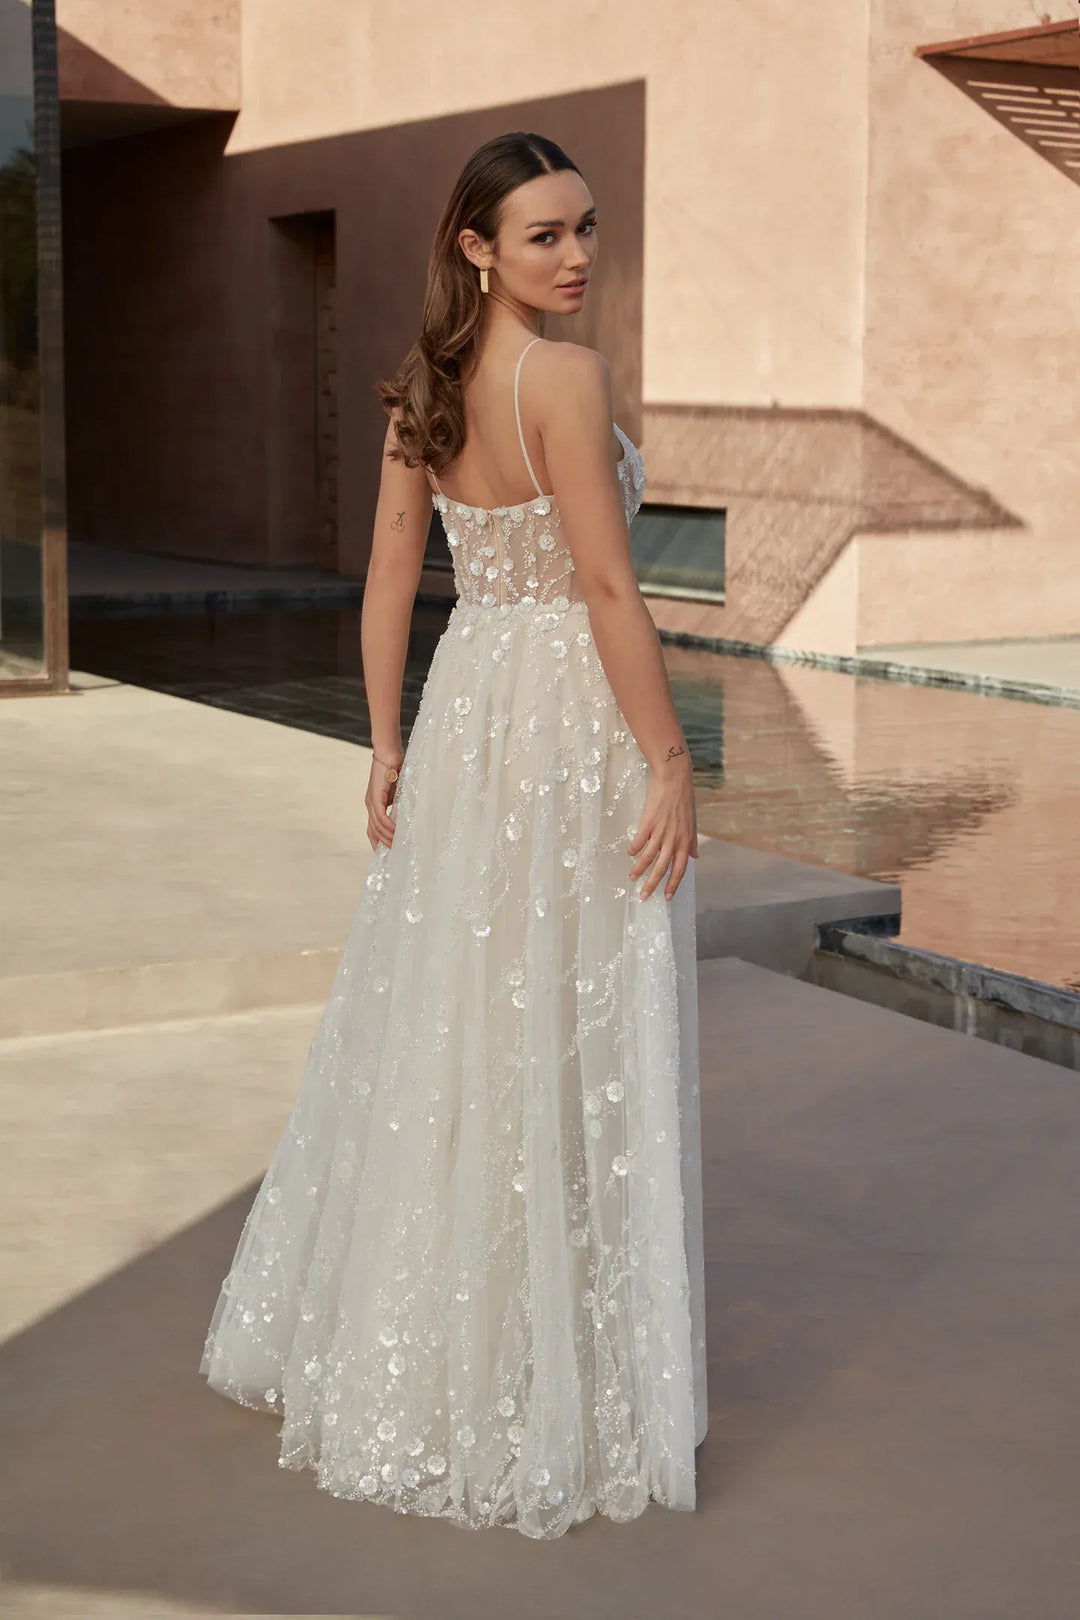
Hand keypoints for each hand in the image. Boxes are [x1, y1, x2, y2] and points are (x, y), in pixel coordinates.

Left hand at [366, 750, 402, 851]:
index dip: (377, 842)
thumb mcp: (399, 791)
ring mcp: (371, 801)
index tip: (384, 855)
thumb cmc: (396, 768)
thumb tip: (410, 815)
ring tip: (398, 845)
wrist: (389, 752)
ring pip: (377, 826)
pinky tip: (395, 832)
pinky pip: (380, 817)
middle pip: (373, 831)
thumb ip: (401, 803)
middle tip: (395, 855)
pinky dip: (387, 826)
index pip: (372, 829)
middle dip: (383, 844)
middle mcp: (370, 804)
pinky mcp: (375, 796)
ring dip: (387, 837)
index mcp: (374, 804)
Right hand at [627, 755, 697, 899]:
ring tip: (632, 877)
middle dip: (652, 884)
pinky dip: (634, 849)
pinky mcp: (648, 822)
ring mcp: (660, 831)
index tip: (666, 897)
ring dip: (639, 869)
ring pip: (648, 857)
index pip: (680, 869)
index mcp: (684, 841)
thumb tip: (695, 856)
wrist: (675, 778)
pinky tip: (629, 855)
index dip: (673, 884)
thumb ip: (691, 842)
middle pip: (662, 868)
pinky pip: (639, 841)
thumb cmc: (684, 800)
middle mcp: (673, 839)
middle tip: (644, 896)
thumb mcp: (692, 823)